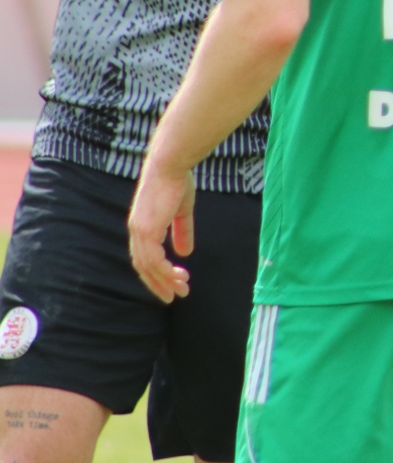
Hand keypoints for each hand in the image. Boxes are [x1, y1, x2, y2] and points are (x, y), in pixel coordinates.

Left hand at [128, 167, 194, 301]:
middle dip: (158, 283)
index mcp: (141, 226)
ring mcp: (140, 231)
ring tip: (182, 290)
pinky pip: (154, 259)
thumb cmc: (177, 182)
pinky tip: (179, 276)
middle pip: (143, 266)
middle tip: (173, 297)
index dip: (156, 272)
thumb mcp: (182, 211)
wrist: (171, 166)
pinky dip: (166, 271)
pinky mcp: (147, 230)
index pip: (144, 256)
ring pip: (149, 266)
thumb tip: (185, 253)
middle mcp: (136, 231)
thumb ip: (183, 232)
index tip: (172, 283)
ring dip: (165, 280)